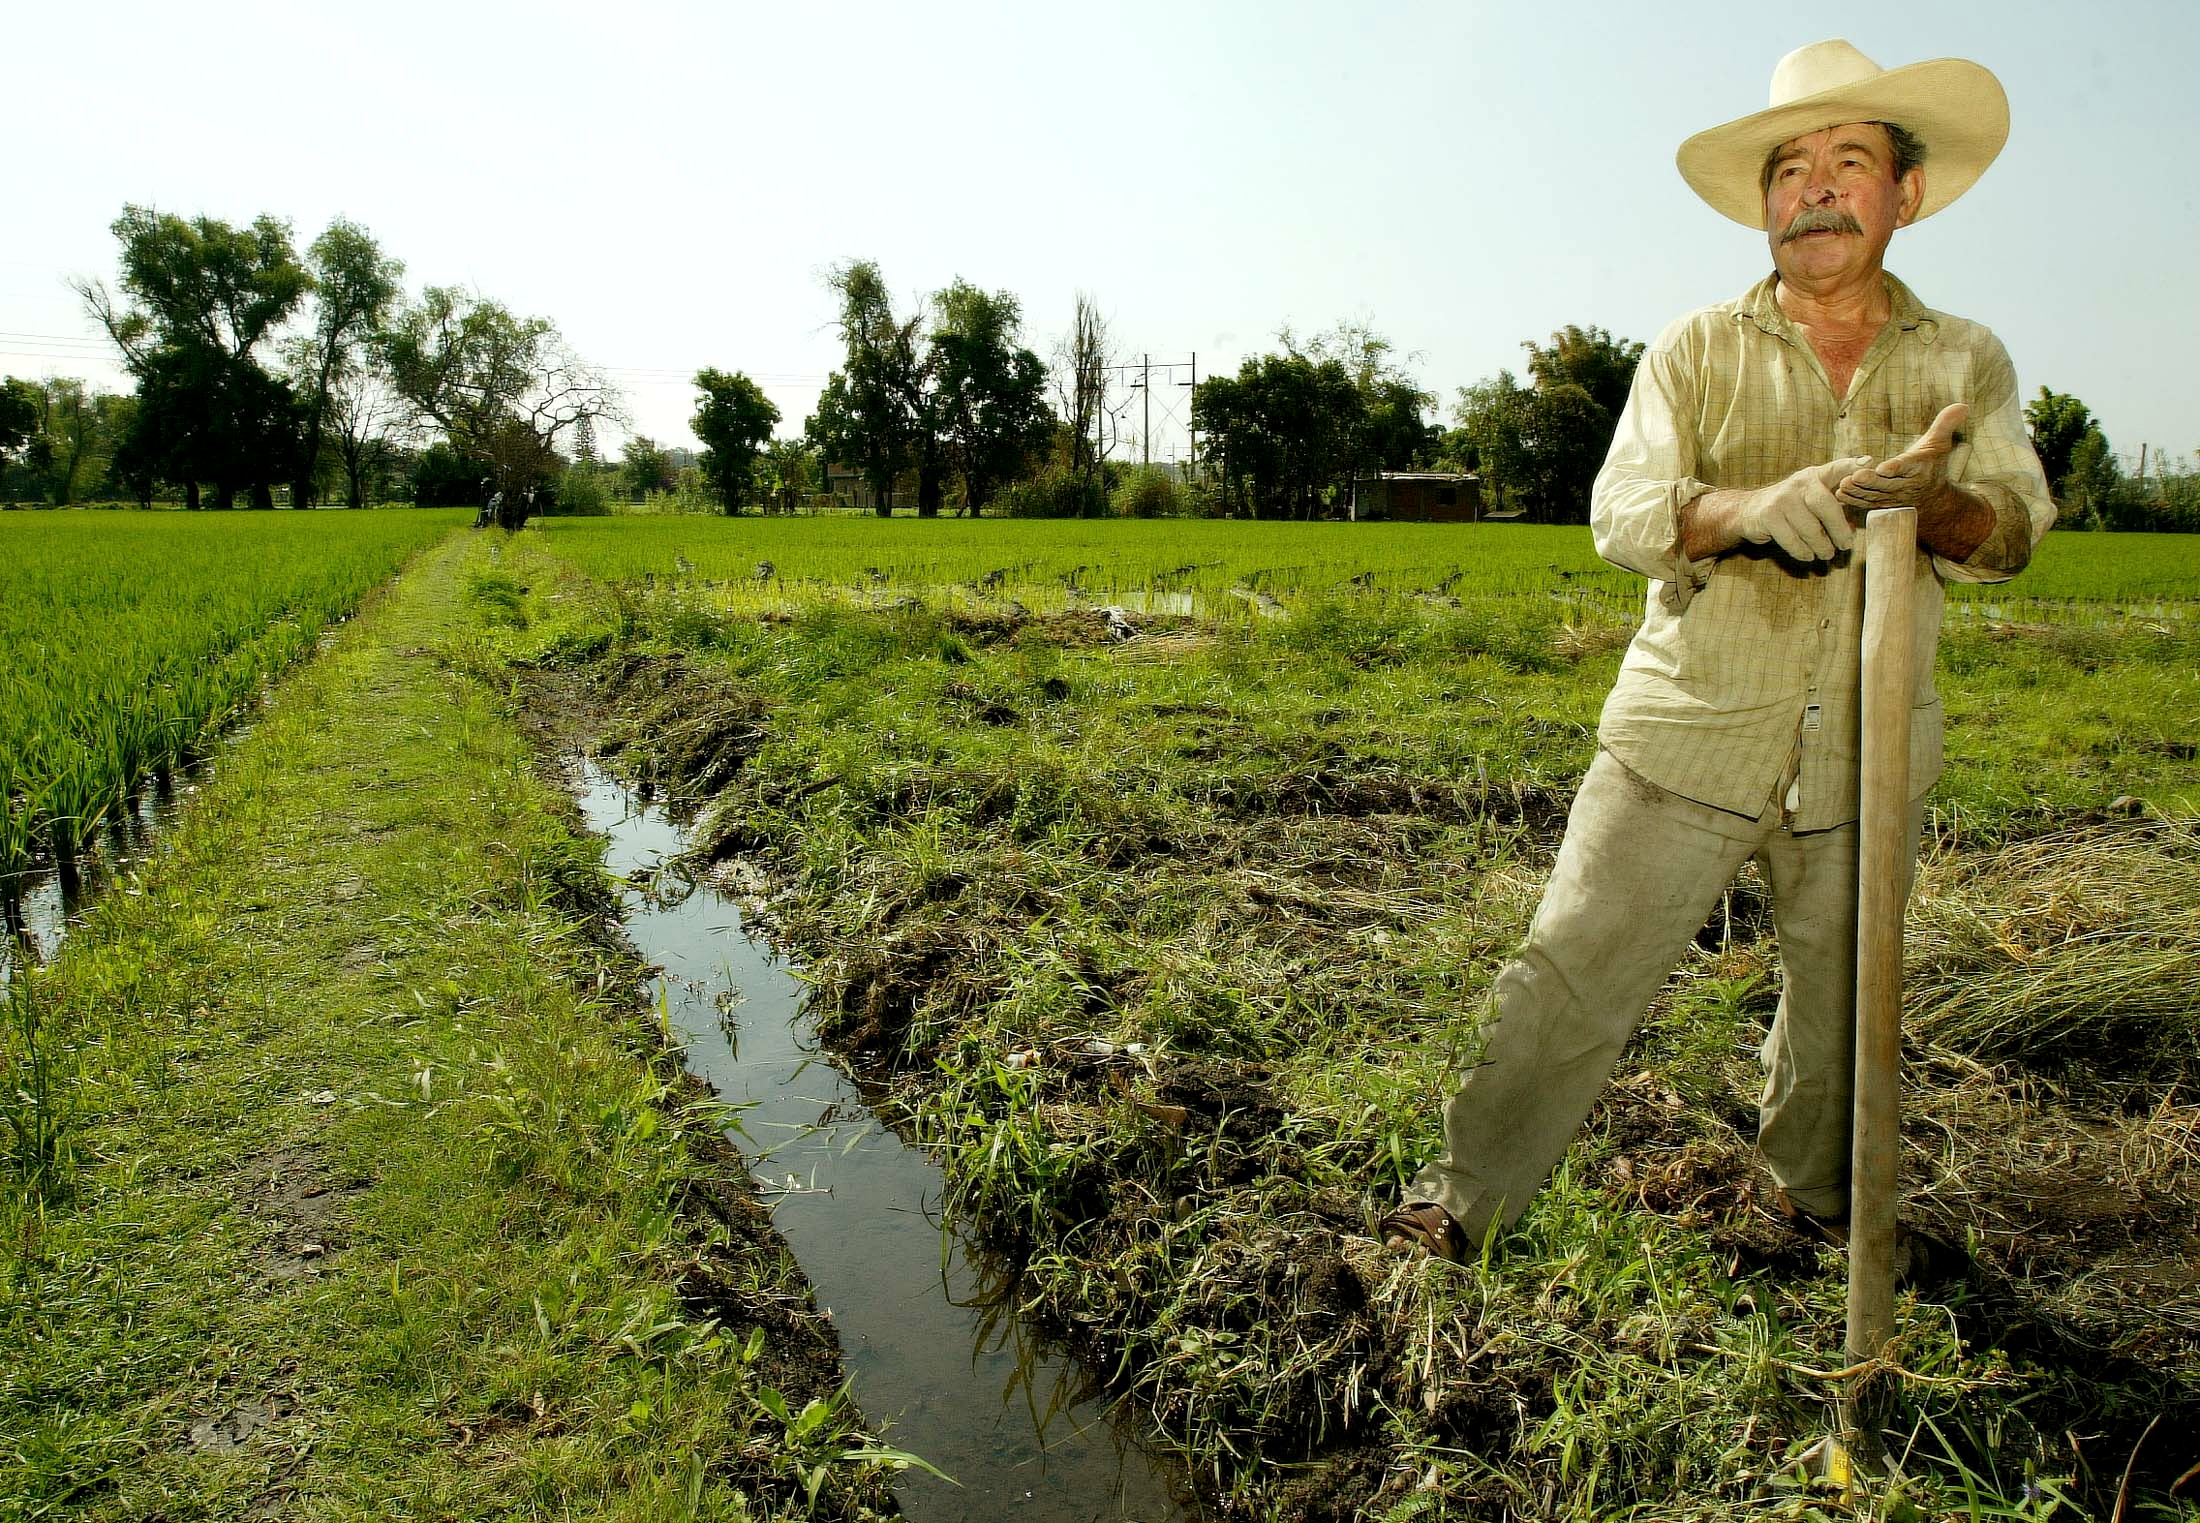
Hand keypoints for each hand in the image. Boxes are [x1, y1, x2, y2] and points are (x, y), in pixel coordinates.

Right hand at [1730, 456, 1870, 561]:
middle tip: (1846, 546)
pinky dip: (1802, 551)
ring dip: (1821, 546)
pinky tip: (1808, 556)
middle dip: (1838, 529)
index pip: (1837, 468)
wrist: (1748, 510)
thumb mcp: (1810, 500)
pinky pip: (1792, 540)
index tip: (1870, 463)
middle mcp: (1799, 483)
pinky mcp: (1768, 516)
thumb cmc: (1790, 508)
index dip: (1853, 465)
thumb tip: (1852, 530)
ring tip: (1826, 554)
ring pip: (1809, 528)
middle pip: (1825, 504)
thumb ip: (1833, 509)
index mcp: (1814, 476)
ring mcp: (1782, 499)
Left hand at [1837, 403, 1967, 512]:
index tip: (1885, 467)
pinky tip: (1839, 494)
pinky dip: (1853, 501)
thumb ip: (1946, 424)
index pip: (1908, 467)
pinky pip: (1866, 504)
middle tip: (1856, 475)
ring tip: (1844, 484)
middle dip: (1871, 481)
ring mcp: (1892, 498)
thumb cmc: (1932, 465)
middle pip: (1887, 484)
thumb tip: (1962, 405)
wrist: (1933, 499)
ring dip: (1858, 491)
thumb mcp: (1940, 444)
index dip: (1897, 467)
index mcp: (1919, 469)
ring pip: (1874, 495)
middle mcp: (1906, 486)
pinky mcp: (1881, 505)